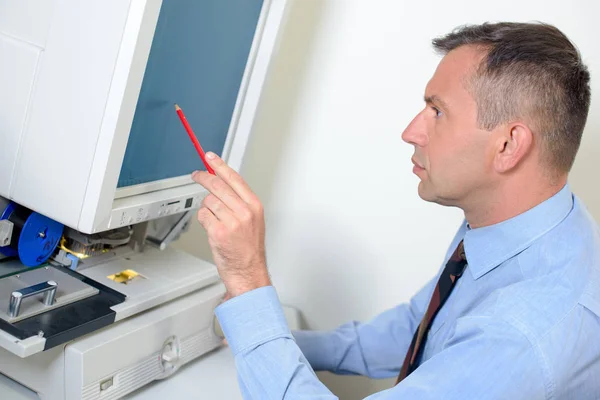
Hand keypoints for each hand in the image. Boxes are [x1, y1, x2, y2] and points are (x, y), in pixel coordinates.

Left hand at [192, 152, 270, 297]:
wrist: (249, 270)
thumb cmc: (249, 248)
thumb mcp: (252, 220)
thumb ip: (238, 202)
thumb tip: (221, 184)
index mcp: (254, 205)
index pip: (234, 178)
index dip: (220, 166)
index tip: (210, 157)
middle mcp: (244, 211)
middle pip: (218, 186)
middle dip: (204, 178)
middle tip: (197, 175)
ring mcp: (231, 222)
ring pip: (208, 202)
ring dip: (207, 209)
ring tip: (215, 220)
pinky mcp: (218, 232)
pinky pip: (203, 216)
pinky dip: (204, 221)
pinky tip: (213, 229)